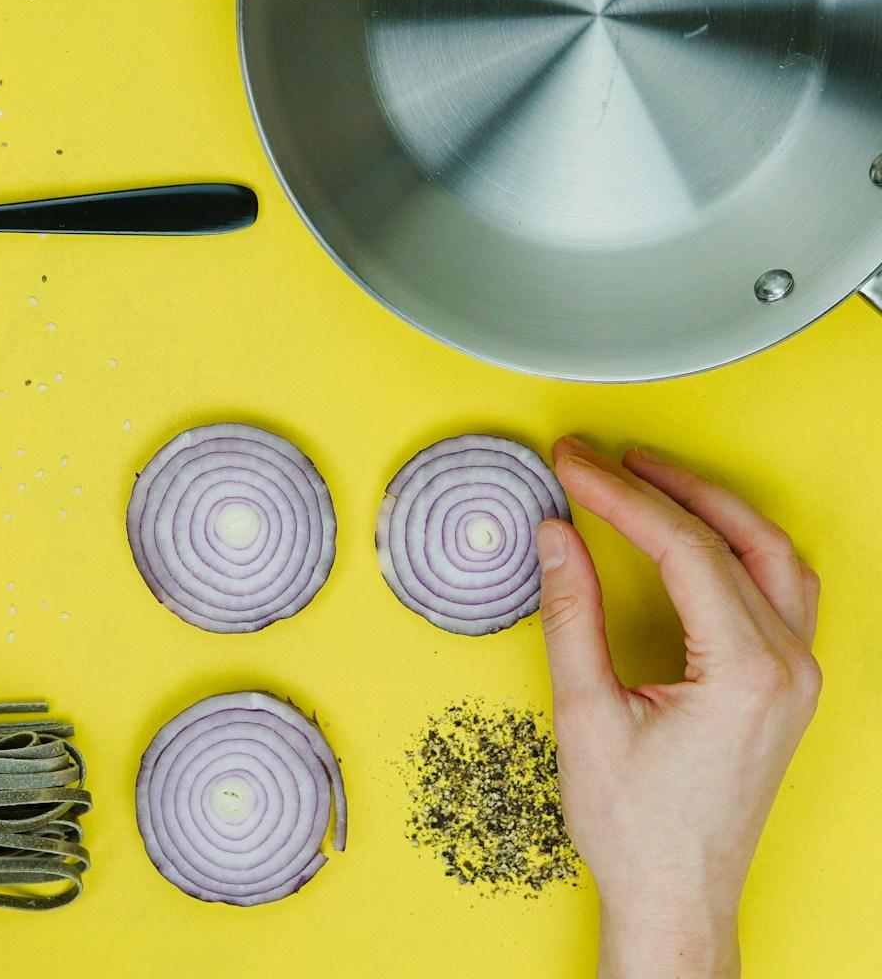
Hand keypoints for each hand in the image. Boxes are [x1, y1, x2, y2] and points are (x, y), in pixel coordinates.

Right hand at [539, 438, 820, 978]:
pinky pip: (779, 588)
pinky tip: (695, 532)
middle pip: (735, 536)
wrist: (677, 897)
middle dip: (664, 485)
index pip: (684, 547)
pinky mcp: (785, 685)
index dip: (620, 496)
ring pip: (771, 554)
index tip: (572, 465)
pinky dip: (737, 544)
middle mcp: (787, 667)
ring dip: (711, 506)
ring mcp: (796, 676)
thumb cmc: (636, 824)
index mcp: (745, 672)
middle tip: (600, 457)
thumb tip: (558, 535)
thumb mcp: (586, 714)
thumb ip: (572, 612)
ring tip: (648, 476)